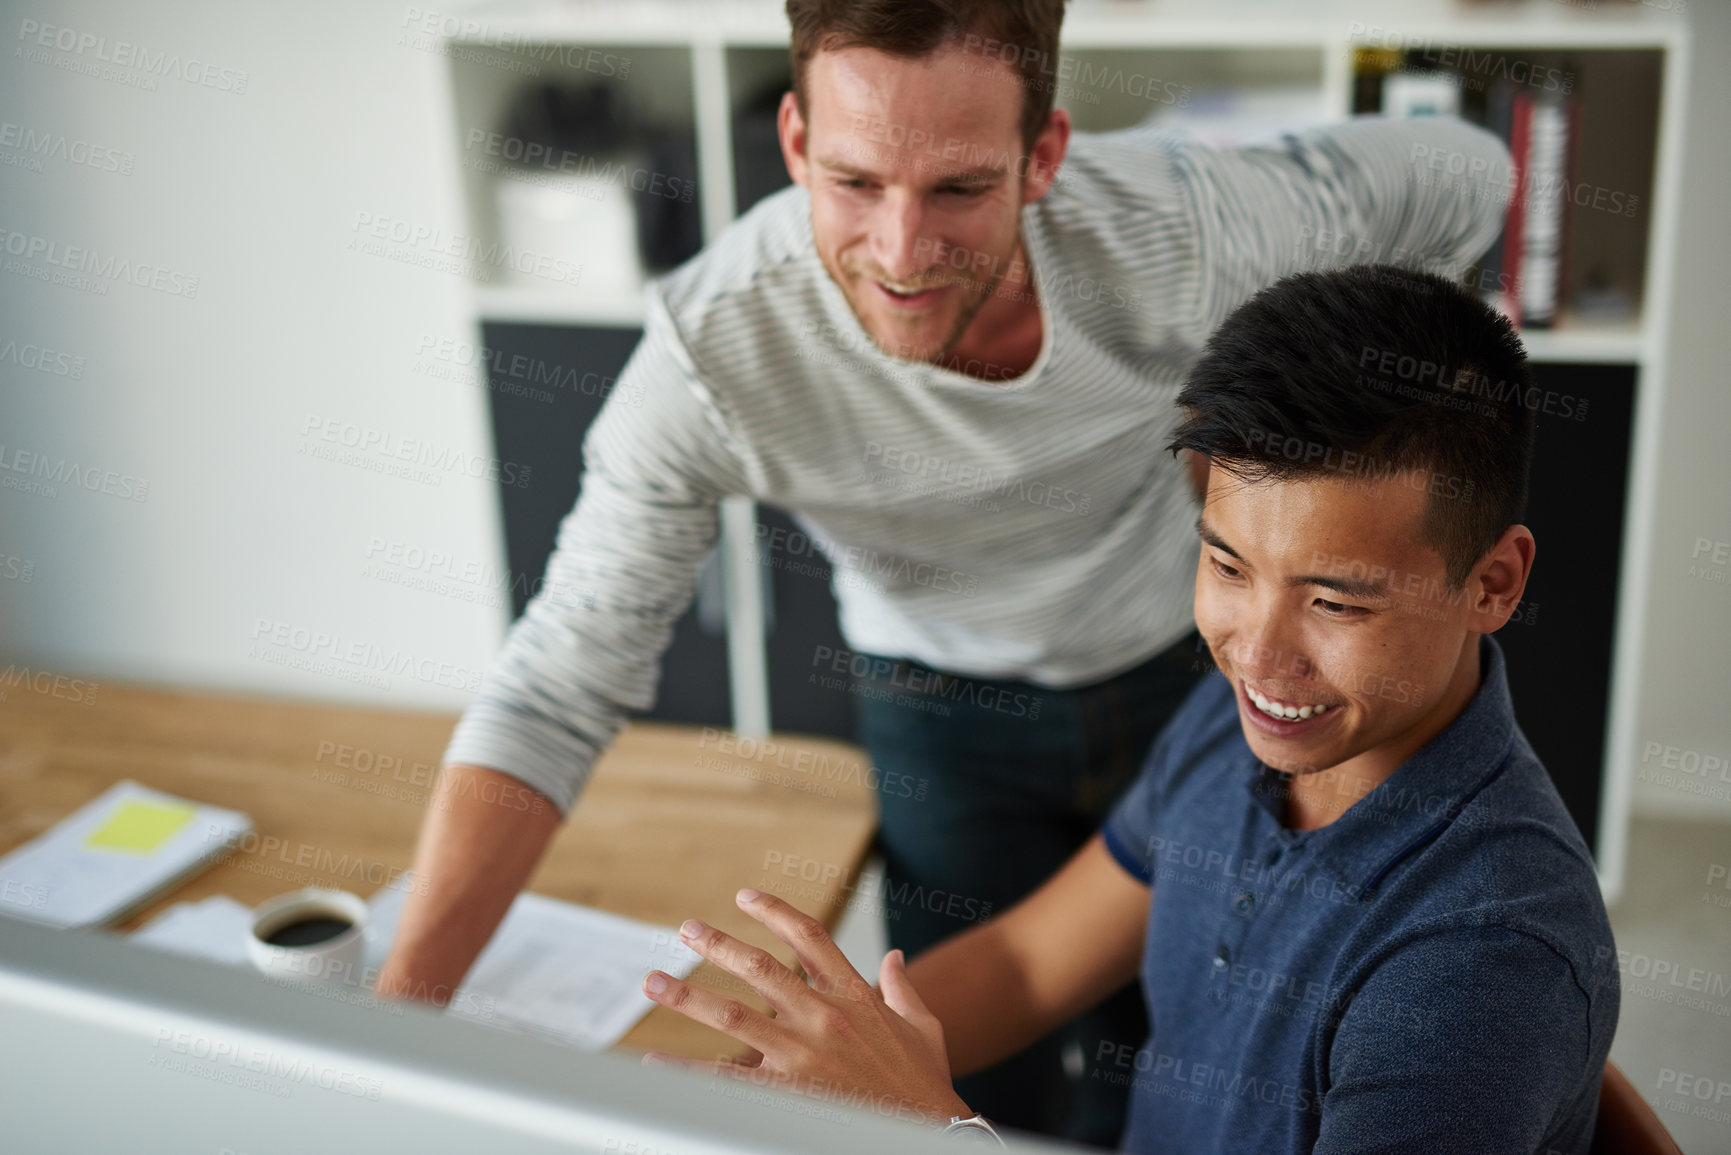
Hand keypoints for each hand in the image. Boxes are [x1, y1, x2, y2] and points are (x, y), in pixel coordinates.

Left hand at [640, 888, 970, 1126]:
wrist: (929, 1134)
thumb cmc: (925, 1086)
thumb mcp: (923, 1027)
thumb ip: (903, 988)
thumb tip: (895, 957)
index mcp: (854, 996)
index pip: (809, 937)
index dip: (774, 912)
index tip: (745, 896)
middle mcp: (824, 1017)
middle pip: (760, 967)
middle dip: (718, 945)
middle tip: (687, 930)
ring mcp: (803, 1054)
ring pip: (733, 1015)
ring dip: (688, 996)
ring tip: (655, 981)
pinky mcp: (788, 1092)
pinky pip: (726, 1079)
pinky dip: (687, 1070)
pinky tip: (657, 1063)